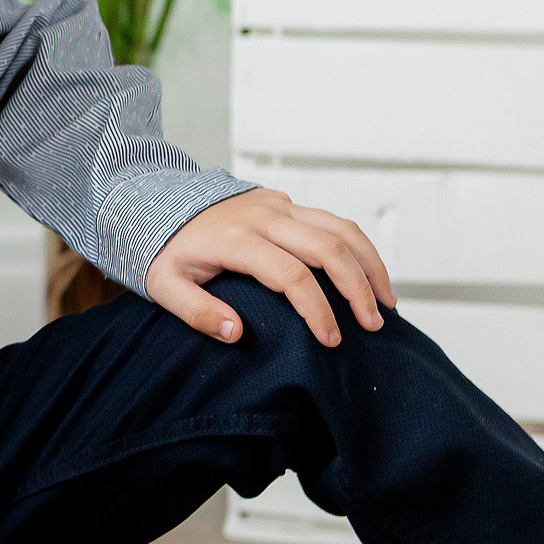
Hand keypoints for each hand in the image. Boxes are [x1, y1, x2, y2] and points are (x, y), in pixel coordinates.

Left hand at [143, 188, 395, 347]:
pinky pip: (332, 220)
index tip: (331, 341)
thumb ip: (195, 311)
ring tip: (386, 302)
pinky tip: (368, 275)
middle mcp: (264, 217)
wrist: (157, 203)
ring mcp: (278, 205)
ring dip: (370, 264)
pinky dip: (358, 247)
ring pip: (340, 227)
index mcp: (237, 239)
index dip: (317, 310)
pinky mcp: (285, 202)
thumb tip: (235, 334)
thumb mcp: (164, 285)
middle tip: (373, 326)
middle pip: (328, 248)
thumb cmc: (164, 251)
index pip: (293, 276)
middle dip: (358, 289)